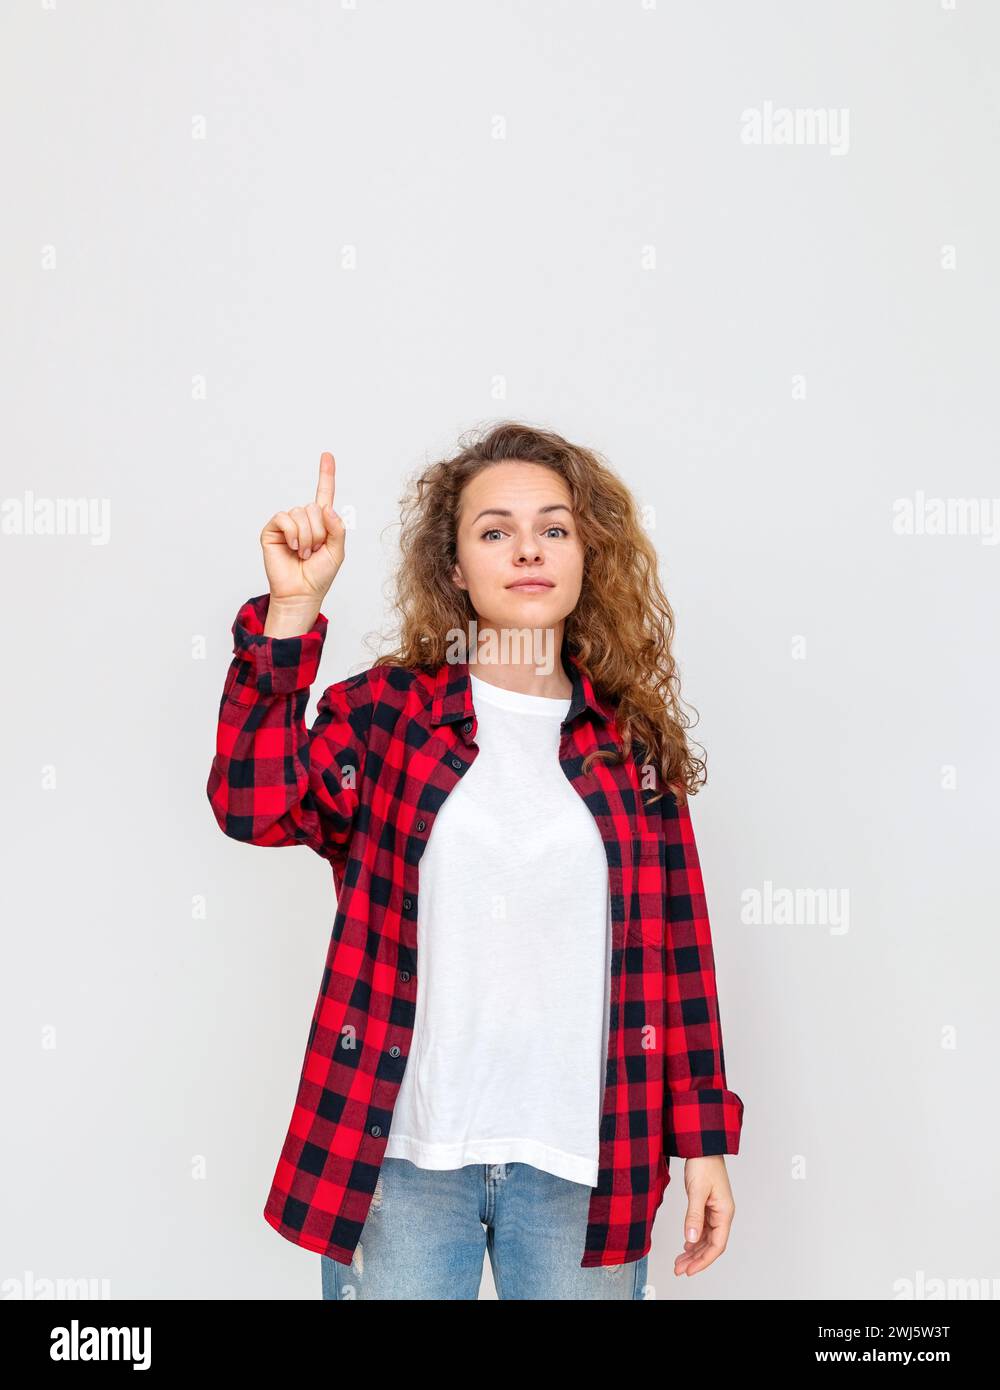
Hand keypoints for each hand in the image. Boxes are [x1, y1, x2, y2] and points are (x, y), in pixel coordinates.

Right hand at [260, 452, 346, 605]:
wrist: (301, 593)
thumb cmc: (319, 575)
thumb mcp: (337, 552)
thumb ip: (337, 529)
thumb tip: (327, 508)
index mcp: (321, 522)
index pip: (324, 494)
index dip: (326, 474)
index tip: (327, 455)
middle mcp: (303, 519)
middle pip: (314, 508)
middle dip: (319, 532)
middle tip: (314, 551)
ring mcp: (287, 524)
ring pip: (301, 514)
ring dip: (307, 537)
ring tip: (303, 553)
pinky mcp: (272, 530)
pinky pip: (284, 518)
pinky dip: (292, 533)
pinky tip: (293, 547)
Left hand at [673, 1156, 734, 1276]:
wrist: (702, 1144)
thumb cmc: (704, 1162)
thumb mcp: (696, 1190)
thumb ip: (694, 1216)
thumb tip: (691, 1239)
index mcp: (725, 1212)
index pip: (717, 1245)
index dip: (703, 1260)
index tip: (689, 1270)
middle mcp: (722, 1213)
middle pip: (711, 1244)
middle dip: (696, 1259)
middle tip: (679, 1269)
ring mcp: (715, 1209)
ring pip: (706, 1238)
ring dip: (694, 1251)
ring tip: (679, 1261)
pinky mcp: (707, 1204)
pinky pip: (703, 1228)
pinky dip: (694, 1238)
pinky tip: (686, 1244)